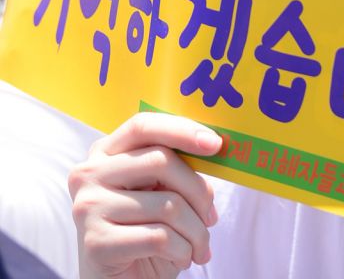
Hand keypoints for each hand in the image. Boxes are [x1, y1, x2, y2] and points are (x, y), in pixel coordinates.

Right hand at [69, 112, 220, 278]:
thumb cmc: (144, 234)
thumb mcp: (158, 192)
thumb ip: (173, 168)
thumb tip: (213, 147)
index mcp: (104, 153)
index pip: (144, 125)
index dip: (181, 130)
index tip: (214, 144)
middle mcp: (89, 174)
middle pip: (161, 161)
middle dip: (198, 191)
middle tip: (211, 217)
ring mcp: (88, 207)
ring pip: (167, 204)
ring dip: (196, 230)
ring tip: (199, 246)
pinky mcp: (95, 242)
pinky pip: (159, 237)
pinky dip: (183, 250)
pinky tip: (182, 258)